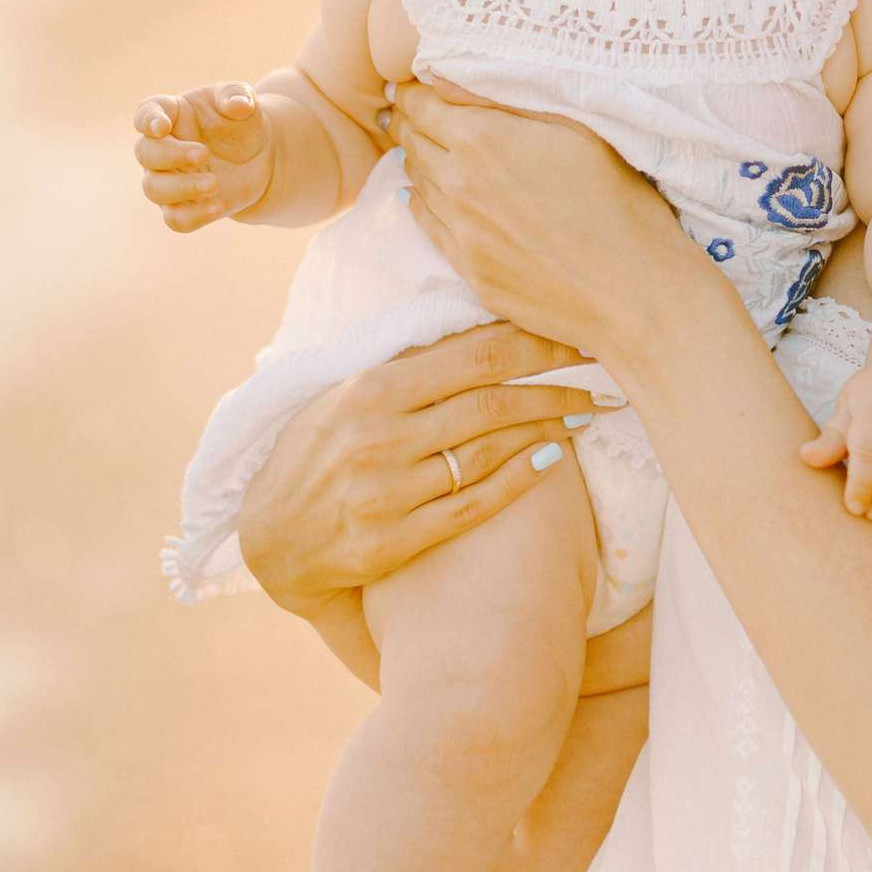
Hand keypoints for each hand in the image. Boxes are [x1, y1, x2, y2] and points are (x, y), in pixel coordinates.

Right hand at [134, 84, 272, 228]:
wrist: (258, 157)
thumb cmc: (241, 122)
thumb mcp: (244, 101)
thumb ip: (238, 96)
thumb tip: (237, 105)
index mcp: (172, 114)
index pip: (146, 113)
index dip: (148, 120)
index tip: (161, 126)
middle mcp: (162, 147)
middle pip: (145, 153)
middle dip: (171, 155)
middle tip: (204, 154)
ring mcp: (168, 179)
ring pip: (154, 189)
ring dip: (182, 188)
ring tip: (214, 184)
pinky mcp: (183, 206)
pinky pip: (176, 219)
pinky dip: (195, 215)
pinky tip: (219, 206)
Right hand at [240, 321, 608, 613]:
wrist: (269, 541)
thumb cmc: (312, 455)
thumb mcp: (341, 397)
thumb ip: (403, 369)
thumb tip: (481, 330)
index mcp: (367, 390)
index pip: (471, 355)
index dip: (534, 345)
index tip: (577, 337)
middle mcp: (378, 437)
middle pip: (491, 401)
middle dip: (556, 384)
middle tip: (602, 375)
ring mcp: (387, 492)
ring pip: (489, 449)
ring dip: (548, 426)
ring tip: (586, 411)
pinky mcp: (395, 540)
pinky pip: (475, 503)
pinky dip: (519, 478)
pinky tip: (554, 457)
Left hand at [389, 78, 686, 363]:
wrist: (632, 291)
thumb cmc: (618, 201)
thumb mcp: (575, 129)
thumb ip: (505, 101)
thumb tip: (442, 78)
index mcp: (482, 139)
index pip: (420, 104)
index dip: (413, 91)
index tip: (413, 85)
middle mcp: (457, 184)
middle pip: (411, 141)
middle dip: (411, 122)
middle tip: (415, 112)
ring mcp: (460, 232)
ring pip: (417, 182)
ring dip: (420, 161)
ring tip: (429, 149)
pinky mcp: (469, 272)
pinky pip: (428, 226)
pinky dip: (424, 203)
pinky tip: (431, 196)